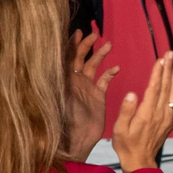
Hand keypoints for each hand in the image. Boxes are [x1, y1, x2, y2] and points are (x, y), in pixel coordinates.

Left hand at [65, 31, 119, 158]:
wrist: (75, 140)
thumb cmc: (64, 120)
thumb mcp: (59, 95)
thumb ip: (60, 76)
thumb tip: (56, 54)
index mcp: (63, 80)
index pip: (66, 57)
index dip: (70, 44)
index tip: (77, 32)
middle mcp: (73, 82)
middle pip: (80, 58)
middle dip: (86, 45)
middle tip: (94, 35)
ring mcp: (86, 88)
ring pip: (93, 66)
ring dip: (100, 55)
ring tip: (108, 45)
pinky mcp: (97, 96)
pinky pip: (104, 80)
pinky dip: (110, 73)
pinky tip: (116, 68)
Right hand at [112, 53, 172, 172]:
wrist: (141, 161)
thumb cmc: (126, 145)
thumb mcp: (119, 130)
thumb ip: (126, 111)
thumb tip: (132, 93)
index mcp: (146, 114)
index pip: (154, 89)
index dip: (158, 73)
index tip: (161, 59)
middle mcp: (160, 113)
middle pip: (166, 87)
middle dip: (169, 68)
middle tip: (171, 53)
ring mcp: (168, 117)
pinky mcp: (172, 120)